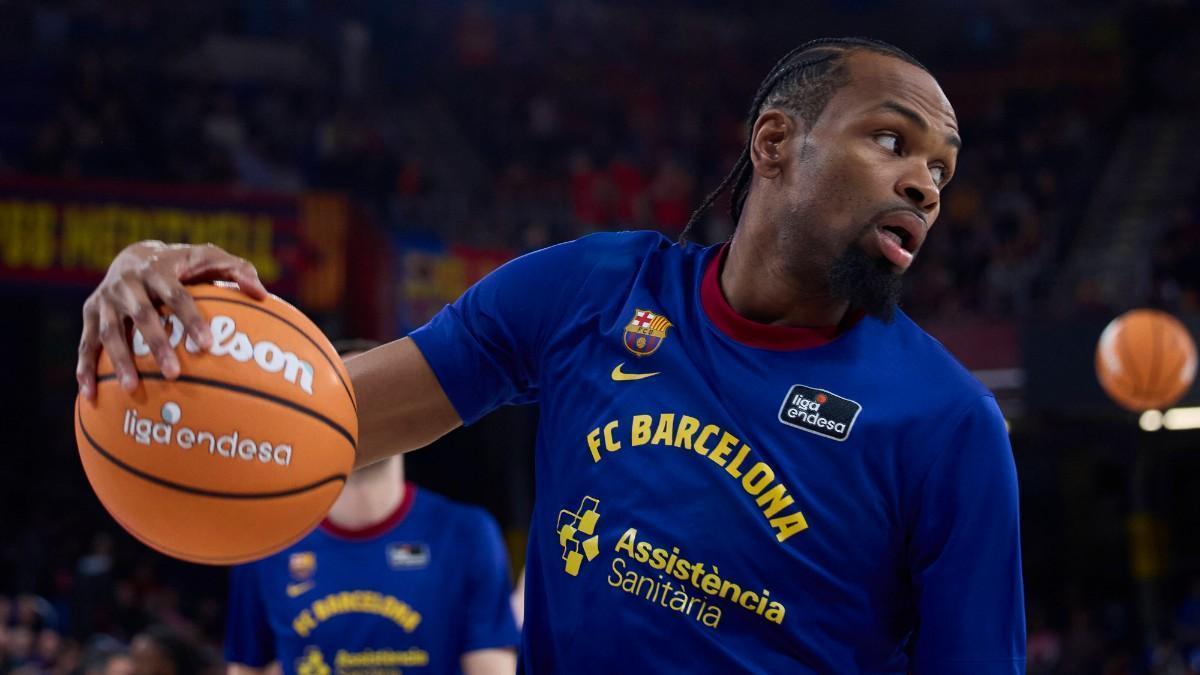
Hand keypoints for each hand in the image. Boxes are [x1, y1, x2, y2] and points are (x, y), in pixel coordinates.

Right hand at [77, 241, 267, 399]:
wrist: (134, 254)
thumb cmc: (185, 264)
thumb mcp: (211, 259)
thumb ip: (238, 271)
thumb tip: (263, 294)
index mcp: (160, 270)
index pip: (178, 296)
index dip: (191, 319)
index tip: (208, 345)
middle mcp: (128, 283)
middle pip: (142, 315)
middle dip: (156, 343)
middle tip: (174, 373)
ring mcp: (105, 299)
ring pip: (109, 332)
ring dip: (118, 361)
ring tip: (133, 389)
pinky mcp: (89, 313)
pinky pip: (85, 344)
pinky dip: (85, 369)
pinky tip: (90, 395)